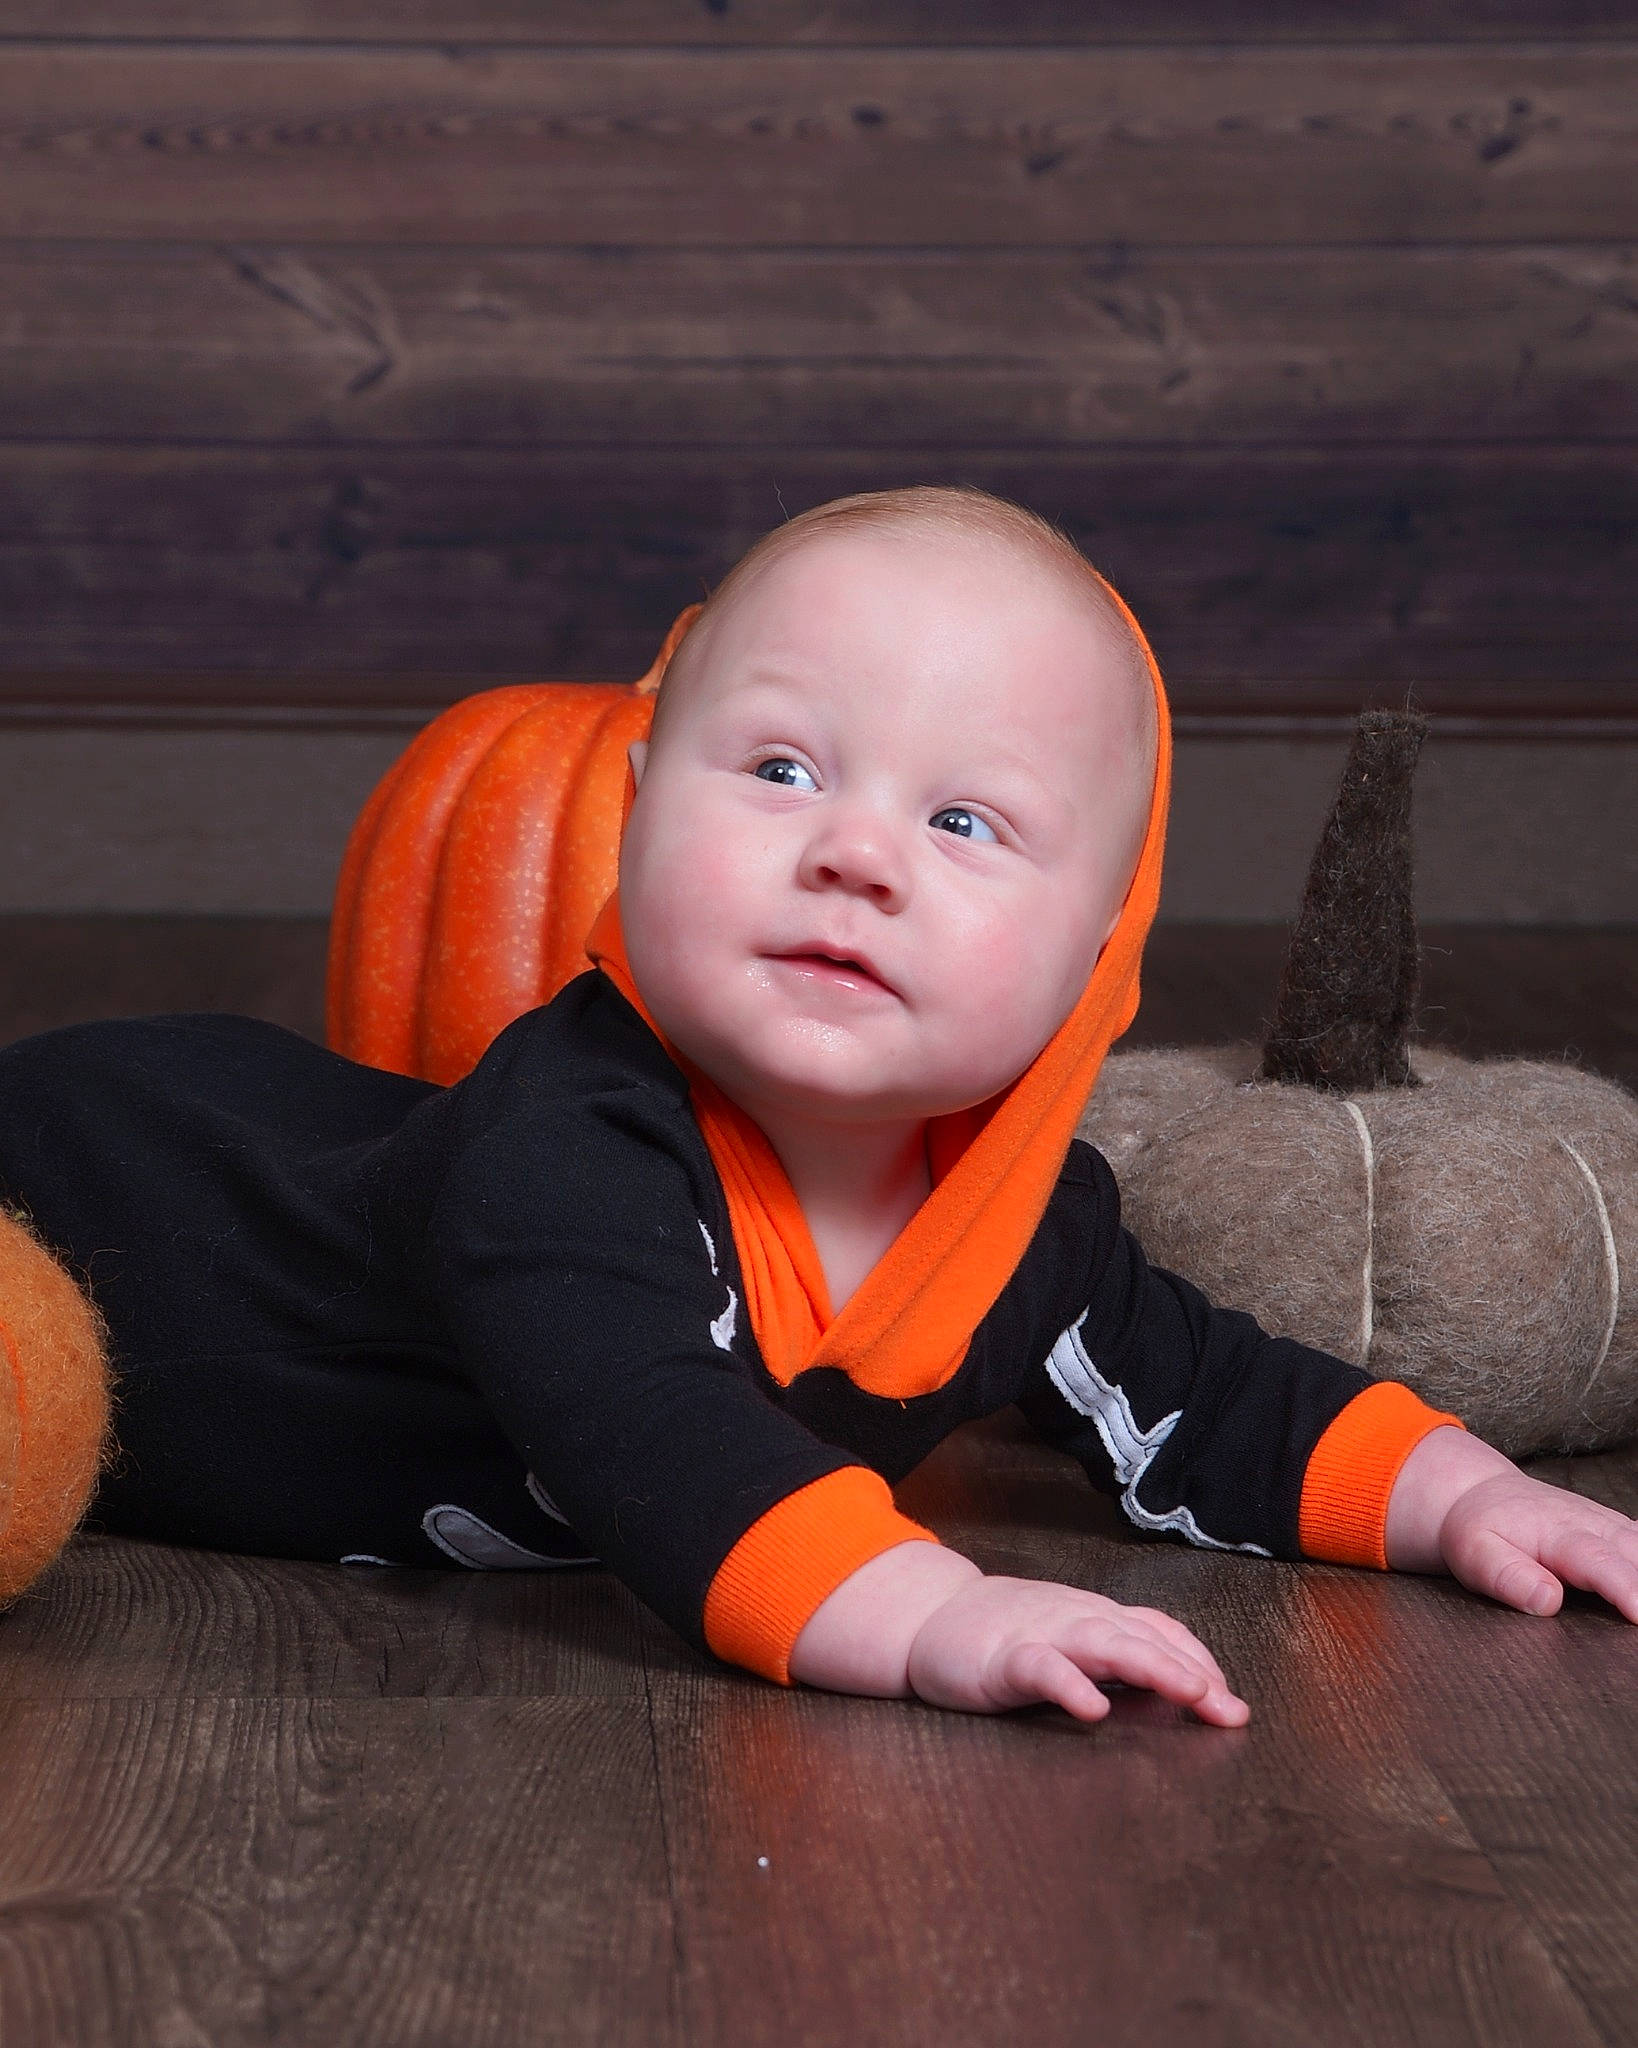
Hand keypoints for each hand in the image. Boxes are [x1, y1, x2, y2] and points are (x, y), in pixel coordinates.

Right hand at [906, 1574, 1249, 1724]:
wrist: (930, 1616)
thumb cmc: (1007, 1633)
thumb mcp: (1071, 1637)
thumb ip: (1118, 1655)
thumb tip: (1187, 1690)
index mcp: (1096, 1618)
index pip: (1159, 1631)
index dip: (1200, 1663)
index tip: (1233, 1704)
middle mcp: (1078, 1621)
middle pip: (1144, 1638)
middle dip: (1191, 1671)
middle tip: (1230, 1709)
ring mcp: (1042, 1635)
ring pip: (1103, 1643)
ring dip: (1151, 1664)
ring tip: (1189, 1692)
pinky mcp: (1003, 1658)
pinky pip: (1041, 1668)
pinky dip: (1069, 1686)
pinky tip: (1093, 1709)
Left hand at [1386, 1425, 1637, 1620]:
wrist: (1481, 1494)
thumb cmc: (1479, 1530)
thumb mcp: (1475, 1554)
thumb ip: (1508, 1577)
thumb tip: (1547, 1601)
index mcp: (1559, 1534)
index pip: (1599, 1562)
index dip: (1625, 1587)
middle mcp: (1594, 1525)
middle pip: (1637, 1556)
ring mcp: (1611, 1526)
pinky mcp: (1619, 1533)